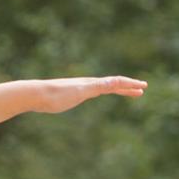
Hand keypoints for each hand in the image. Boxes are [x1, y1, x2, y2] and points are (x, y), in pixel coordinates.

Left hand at [27, 76, 147, 113]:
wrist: (35, 95)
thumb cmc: (56, 95)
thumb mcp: (80, 91)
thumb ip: (98, 86)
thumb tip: (115, 82)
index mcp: (92, 84)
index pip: (116, 82)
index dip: (130, 85)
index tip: (143, 87)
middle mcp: (87, 83)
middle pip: (112, 84)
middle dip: (128, 87)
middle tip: (141, 90)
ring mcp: (80, 88)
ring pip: (103, 87)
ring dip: (117, 89)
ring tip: (126, 92)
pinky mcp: (71, 93)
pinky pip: (93, 91)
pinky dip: (102, 92)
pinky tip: (98, 93)